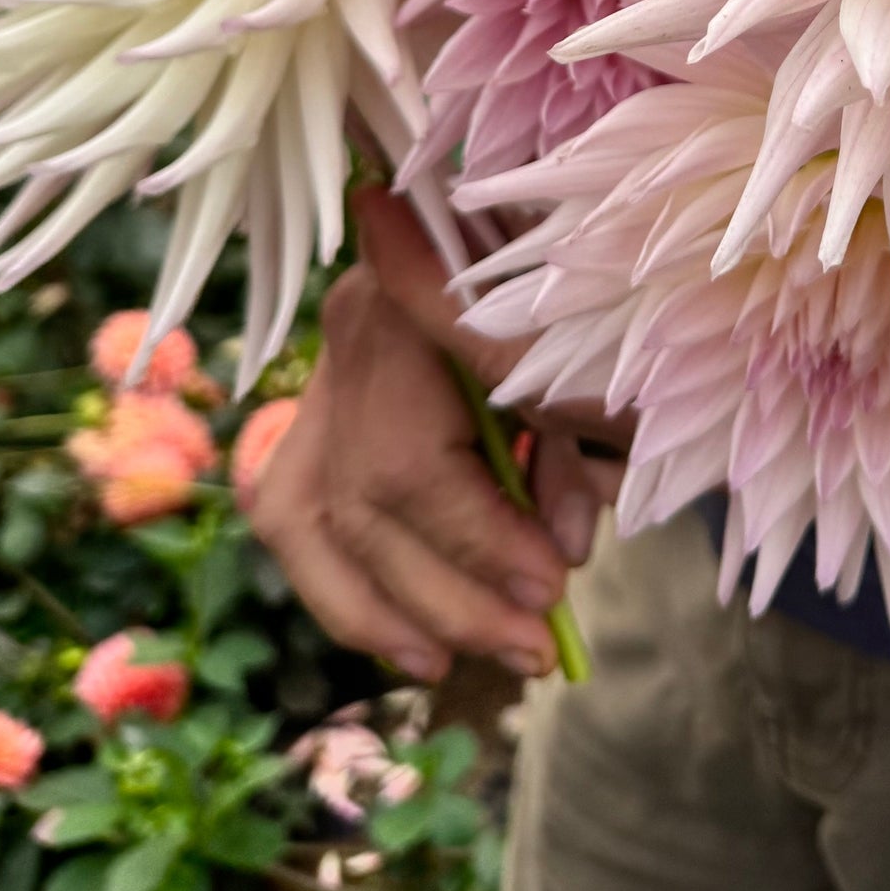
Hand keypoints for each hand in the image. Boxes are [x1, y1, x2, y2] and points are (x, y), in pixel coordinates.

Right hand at [242, 186, 621, 684]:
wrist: (561, 227)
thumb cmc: (588, 291)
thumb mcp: (594, 358)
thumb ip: (572, 452)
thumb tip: (560, 553)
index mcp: (420, 297)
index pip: (414, 461)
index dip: (479, 539)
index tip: (551, 588)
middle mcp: (355, 328)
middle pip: (361, 498)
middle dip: (445, 596)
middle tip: (534, 647)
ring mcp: (328, 368)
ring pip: (300, 513)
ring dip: (374, 608)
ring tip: (451, 663)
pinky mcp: (322, 407)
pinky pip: (296, 509)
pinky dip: (342, 584)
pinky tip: (408, 639)